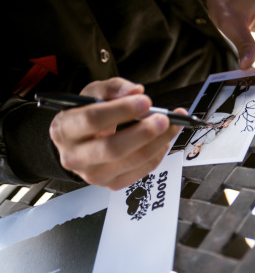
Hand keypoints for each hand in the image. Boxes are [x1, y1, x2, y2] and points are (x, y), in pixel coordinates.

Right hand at [49, 77, 185, 189]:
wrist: (80, 142)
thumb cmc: (87, 114)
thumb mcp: (94, 93)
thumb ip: (115, 88)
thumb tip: (136, 91)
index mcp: (65, 129)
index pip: (93, 120)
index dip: (122, 110)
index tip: (145, 101)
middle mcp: (75, 157)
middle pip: (113, 148)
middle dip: (143, 132)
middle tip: (164, 119)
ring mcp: (93, 175)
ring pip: (132, 161)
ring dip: (158, 142)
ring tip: (172, 126)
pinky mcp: (112, 184)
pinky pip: (141, 171)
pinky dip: (157, 154)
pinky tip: (163, 140)